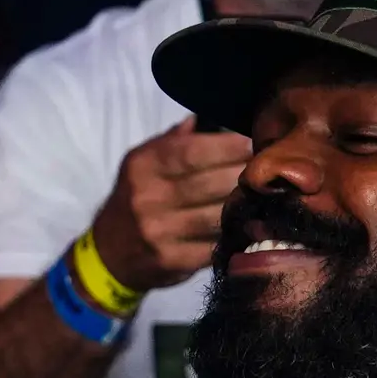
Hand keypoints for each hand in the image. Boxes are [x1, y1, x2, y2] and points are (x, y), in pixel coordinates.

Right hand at [89, 115, 250, 293]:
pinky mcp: (173, 261)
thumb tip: (208, 116)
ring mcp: (160, 232)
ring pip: (217, 215)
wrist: (108, 254)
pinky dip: (234, 233)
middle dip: (244, 174)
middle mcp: (148, 197)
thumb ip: (174, 141)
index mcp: (144, 166)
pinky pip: (214, 244)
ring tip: (263, 195)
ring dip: (244, 205)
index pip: (193, 151)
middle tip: (268, 170)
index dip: (229, 146)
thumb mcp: (142, 163)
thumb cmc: (135, 198)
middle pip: (212, 184)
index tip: (253, 142)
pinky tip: (247, 224)